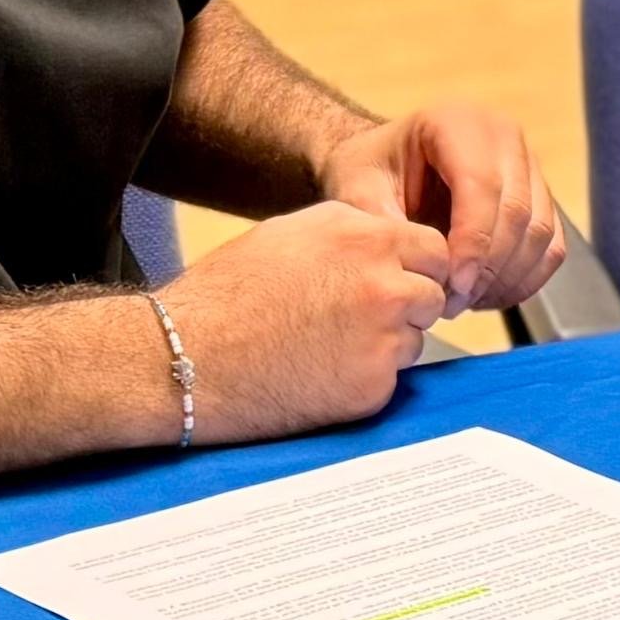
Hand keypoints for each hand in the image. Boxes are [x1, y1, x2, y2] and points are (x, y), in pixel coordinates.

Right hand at [157, 200, 454, 441]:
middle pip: (432, 295)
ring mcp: (384, 338)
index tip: (396, 280)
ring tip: (326, 346)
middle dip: (408, 305)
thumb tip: (388, 239)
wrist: (185, 359)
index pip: (434, 249)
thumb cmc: (225, 294)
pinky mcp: (374, 386)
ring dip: (387, 343)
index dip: (415, 267)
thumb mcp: (290, 233)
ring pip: (414, 339)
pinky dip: (364, 380)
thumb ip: (350, 232)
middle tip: (360, 319)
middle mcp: (385, 283)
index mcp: (365, 237)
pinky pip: (390, 380)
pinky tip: (319, 374)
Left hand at [317, 102, 569, 314]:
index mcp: (458, 122)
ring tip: (463, 302)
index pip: (482, 186)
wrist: (387, 163)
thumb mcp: (358, 190)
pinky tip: (485, 296)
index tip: (450, 286)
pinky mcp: (540, 196)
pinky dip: (524, 280)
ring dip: (506, 279)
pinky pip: (551, 246)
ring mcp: (528, 165)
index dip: (472, 243)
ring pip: (540, 233)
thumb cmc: (371, 171)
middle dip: (488, 269)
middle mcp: (504, 136)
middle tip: (451, 303)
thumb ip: (385, 224)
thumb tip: (425, 266)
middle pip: (517, 212)